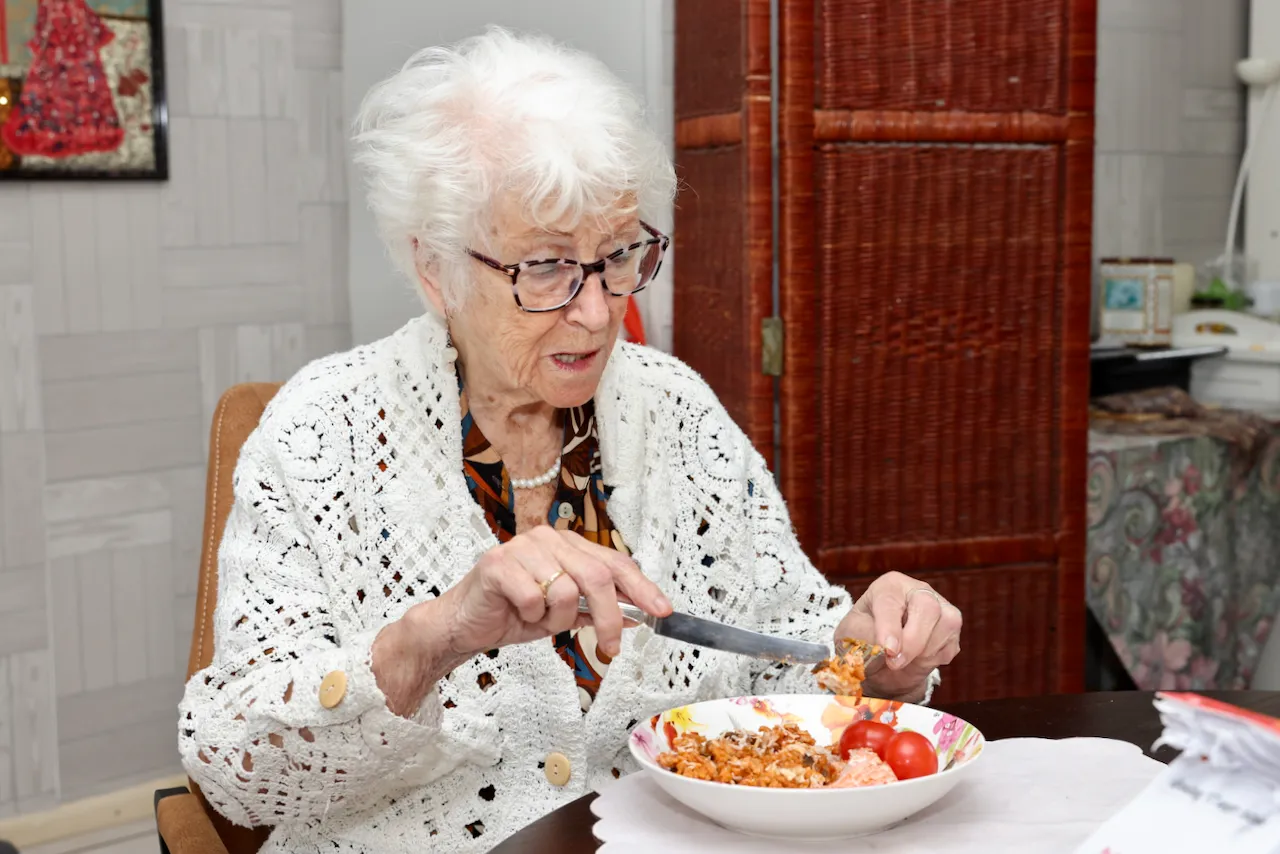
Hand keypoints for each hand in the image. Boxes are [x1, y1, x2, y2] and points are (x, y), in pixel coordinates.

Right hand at [431, 526, 670, 658]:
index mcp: (567, 545)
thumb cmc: (512, 614)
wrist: (464, 625)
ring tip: (538, 620)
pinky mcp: (498, 564)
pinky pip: (535, 598)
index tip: (662, 611)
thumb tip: (634, 615)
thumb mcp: (562, 615)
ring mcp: (522, 548)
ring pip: (566, 590)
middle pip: (596, 576)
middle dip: (609, 617)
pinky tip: (518, 613)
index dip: (641, 588)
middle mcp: (547, 539)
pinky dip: (532, 616)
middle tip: (610, 647)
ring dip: (557, 619)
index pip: (615, 562)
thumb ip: (595, 610)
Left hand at [833, 572, 961, 701]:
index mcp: (888, 586)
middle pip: (927, 607)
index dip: (889, 627)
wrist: (879, 663)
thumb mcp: (852, 636)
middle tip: (894, 662)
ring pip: (946, 625)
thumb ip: (866, 638)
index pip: (890, 601)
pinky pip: (950, 646)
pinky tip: (917, 659)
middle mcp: (917, 591)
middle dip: (913, 641)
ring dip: (923, 652)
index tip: (887, 650)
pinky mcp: (951, 630)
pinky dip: (934, 659)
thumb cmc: (862, 640)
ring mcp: (940, 607)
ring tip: (902, 659)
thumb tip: (889, 648)